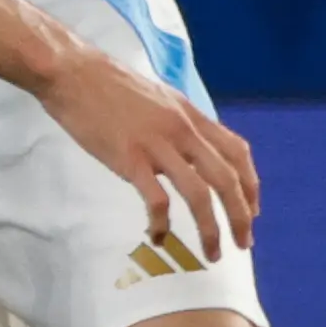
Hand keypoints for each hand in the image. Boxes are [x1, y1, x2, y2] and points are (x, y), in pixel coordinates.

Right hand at [37, 51, 257, 263]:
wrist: (73, 73)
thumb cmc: (109, 84)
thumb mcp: (159, 98)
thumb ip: (179, 124)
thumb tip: (190, 151)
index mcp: (190, 115)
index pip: (236, 151)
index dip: (250, 184)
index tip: (252, 210)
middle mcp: (181, 130)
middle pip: (226, 178)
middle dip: (241, 216)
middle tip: (243, 244)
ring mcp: (157, 144)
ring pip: (199, 193)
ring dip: (210, 229)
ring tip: (212, 253)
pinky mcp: (130, 158)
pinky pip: (157, 199)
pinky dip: (162, 223)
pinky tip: (159, 236)